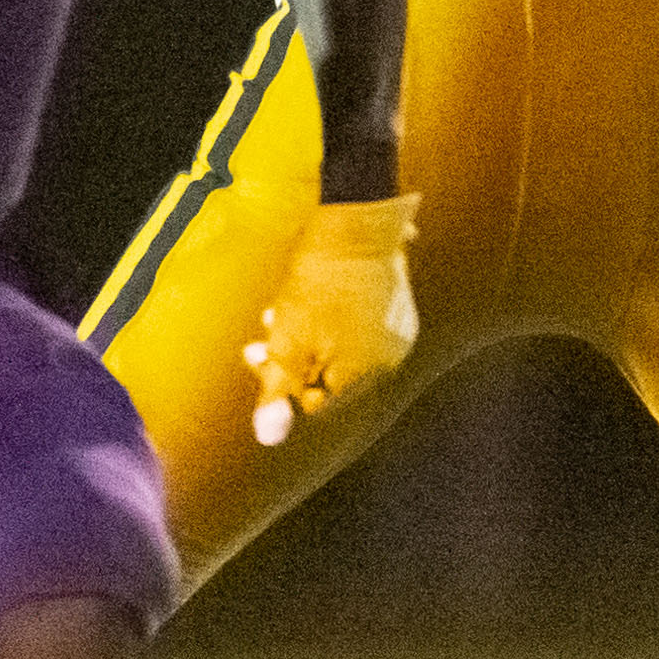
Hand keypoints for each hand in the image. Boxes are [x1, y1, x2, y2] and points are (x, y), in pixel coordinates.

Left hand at [244, 194, 418, 445]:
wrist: (358, 221)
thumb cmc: (321, 282)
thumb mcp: (287, 339)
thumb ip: (279, 389)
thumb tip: (268, 438)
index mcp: (365, 374)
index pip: (319, 402)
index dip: (284, 385)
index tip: (261, 360)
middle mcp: (389, 360)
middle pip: (332, 378)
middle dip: (290, 360)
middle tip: (262, 342)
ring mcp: (398, 334)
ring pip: (344, 352)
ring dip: (308, 341)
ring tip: (279, 315)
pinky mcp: (398, 310)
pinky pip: (362, 332)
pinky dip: (335, 326)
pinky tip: (312, 306)